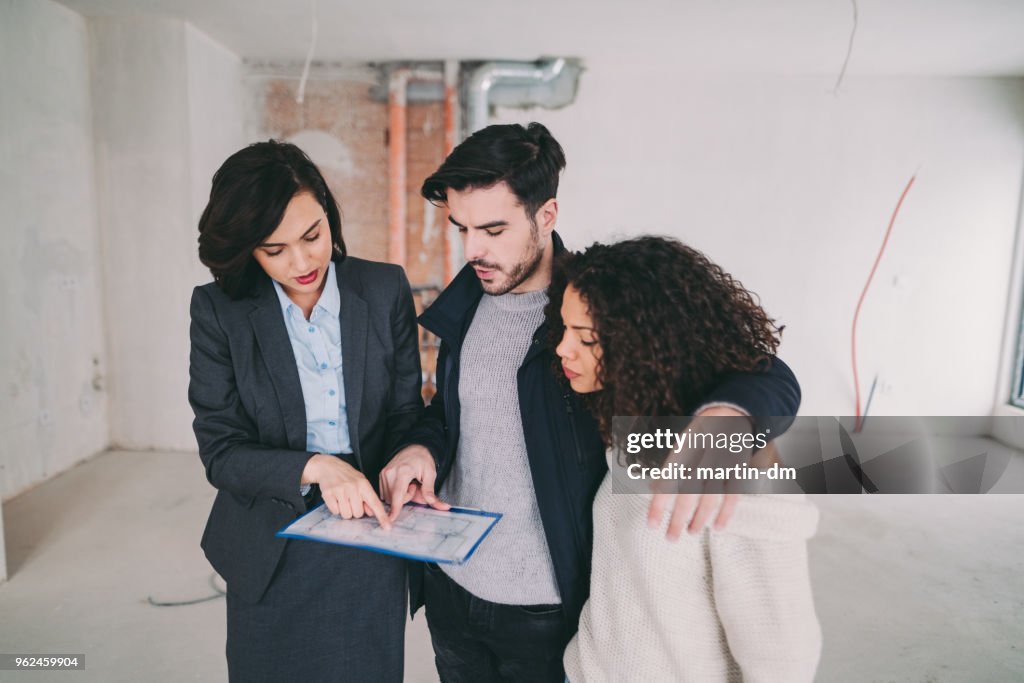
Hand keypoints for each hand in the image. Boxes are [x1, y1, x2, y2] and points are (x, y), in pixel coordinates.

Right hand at [302, 454, 390, 529]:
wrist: (328, 467)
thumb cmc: (347, 476)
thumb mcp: (361, 482)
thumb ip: (368, 497)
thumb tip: (372, 513)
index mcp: (363, 484)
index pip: (375, 503)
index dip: (382, 516)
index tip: (387, 527)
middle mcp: (353, 487)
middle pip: (358, 514)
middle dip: (355, 510)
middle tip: (351, 500)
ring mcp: (340, 490)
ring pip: (346, 515)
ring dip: (345, 510)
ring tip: (343, 499)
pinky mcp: (328, 494)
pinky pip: (335, 511)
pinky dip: (335, 508)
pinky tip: (335, 498)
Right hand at [379, 445, 450, 520]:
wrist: (414, 447)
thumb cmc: (423, 459)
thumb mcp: (431, 474)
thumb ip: (431, 491)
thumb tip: (438, 505)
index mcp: (403, 472)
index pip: (397, 495)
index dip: (395, 509)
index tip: (390, 519)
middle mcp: (390, 472)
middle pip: (394, 499)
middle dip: (406, 498)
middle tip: (414, 485)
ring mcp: (384, 473)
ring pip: (389, 497)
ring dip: (399, 495)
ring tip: (408, 483)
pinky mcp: (381, 475)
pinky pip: (385, 492)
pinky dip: (394, 492)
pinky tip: (401, 483)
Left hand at [647, 406, 751, 539]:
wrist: (732, 414)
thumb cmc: (701, 434)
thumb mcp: (682, 443)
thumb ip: (670, 466)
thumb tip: (653, 488)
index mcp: (684, 448)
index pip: (667, 481)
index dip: (659, 504)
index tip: (651, 524)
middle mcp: (702, 455)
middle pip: (688, 493)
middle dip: (678, 518)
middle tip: (670, 538)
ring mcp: (723, 462)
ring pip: (710, 496)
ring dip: (700, 519)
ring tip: (691, 533)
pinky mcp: (739, 468)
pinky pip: (733, 495)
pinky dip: (726, 513)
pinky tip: (718, 527)